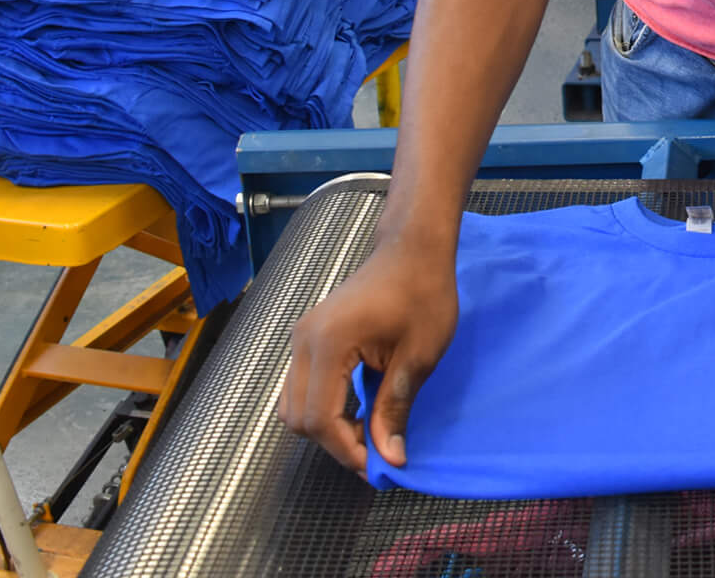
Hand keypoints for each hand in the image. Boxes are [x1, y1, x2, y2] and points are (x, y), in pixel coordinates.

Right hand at [278, 241, 459, 476]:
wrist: (412, 248)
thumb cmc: (423, 294)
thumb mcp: (418, 356)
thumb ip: (396, 407)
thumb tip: (389, 457)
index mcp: (328, 344)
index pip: (320, 419)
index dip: (347, 450)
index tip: (379, 466)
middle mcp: (303, 342)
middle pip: (299, 418)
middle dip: (334, 442)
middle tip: (376, 450)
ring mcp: (301, 337)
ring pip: (292, 405)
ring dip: (325, 427)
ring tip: (367, 431)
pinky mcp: (308, 336)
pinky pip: (300, 386)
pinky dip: (321, 406)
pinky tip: (355, 407)